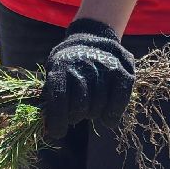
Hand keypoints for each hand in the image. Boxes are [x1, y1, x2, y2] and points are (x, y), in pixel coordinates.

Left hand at [40, 19, 135, 138]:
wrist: (92, 35)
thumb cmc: (68, 62)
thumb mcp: (53, 70)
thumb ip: (50, 94)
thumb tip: (46, 125)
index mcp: (61, 66)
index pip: (59, 97)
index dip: (57, 120)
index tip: (57, 133)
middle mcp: (83, 65)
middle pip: (80, 106)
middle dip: (75, 117)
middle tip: (76, 115)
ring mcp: (105, 67)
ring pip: (99, 105)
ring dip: (93, 115)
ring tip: (90, 110)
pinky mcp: (123, 70)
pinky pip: (120, 99)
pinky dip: (113, 114)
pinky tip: (107, 120)